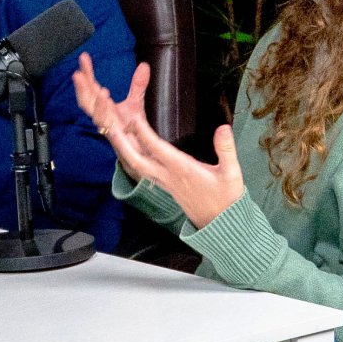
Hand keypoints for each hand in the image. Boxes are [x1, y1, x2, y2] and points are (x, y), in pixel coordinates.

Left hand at [73, 55, 244, 227]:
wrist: (221, 225)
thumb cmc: (227, 199)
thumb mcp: (232, 174)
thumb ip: (226, 150)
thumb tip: (222, 127)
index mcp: (183, 171)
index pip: (158, 149)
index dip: (144, 133)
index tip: (132, 116)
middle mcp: (168, 177)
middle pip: (137, 159)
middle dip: (122, 142)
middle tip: (109, 124)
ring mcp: (164, 183)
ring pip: (137, 165)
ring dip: (124, 148)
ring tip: (113, 131)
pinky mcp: (164, 186)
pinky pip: (143, 170)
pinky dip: (133, 157)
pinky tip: (129, 147)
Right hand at [73, 55, 150, 180]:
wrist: (139, 150)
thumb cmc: (132, 128)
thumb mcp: (135, 103)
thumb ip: (137, 85)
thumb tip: (144, 65)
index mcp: (103, 106)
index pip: (91, 86)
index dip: (87, 72)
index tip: (84, 57)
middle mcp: (100, 114)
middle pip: (85, 97)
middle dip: (81, 85)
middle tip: (78, 71)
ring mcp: (104, 124)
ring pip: (90, 110)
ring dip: (89, 96)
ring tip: (89, 81)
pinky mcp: (111, 133)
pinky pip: (103, 120)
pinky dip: (102, 107)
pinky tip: (104, 96)